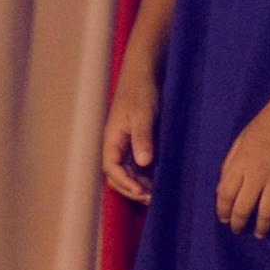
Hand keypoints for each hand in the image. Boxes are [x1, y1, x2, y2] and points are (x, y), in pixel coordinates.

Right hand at [102, 65, 158, 203]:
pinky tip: (158, 179)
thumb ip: (142, 138)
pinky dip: (144, 175)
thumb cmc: (141, 91)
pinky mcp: (135, 141)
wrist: (144, 73)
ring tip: (156, 192)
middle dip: (131, 188)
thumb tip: (143, 163)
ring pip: (127, 172)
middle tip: (152, 197)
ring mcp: (125, 144)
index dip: (125, 182)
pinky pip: (136, 165)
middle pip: (117, 175)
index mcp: (112, 138)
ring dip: (138, 184)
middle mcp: (116, 144)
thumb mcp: (143, 114)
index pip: (111, 168)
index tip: (142, 191)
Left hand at [216, 86, 269, 236]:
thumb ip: (230, 164)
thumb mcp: (241, 139)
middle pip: (244, 208)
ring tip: (260, 233)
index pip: (226, 194)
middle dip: (239, 224)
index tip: (224, 219)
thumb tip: (222, 190)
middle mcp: (258, 173)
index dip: (223, 211)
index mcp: (241, 161)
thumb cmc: (266, 122)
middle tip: (239, 230)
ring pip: (268, 213)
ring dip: (262, 228)